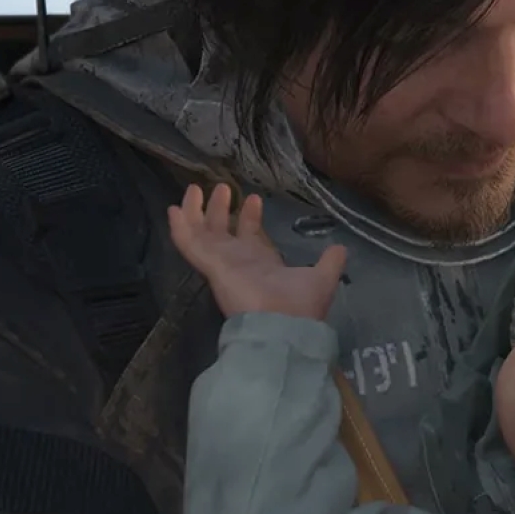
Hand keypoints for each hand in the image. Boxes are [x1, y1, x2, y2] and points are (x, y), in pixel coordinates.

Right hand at [168, 183, 346, 319]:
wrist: (281, 326)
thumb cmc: (299, 305)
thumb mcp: (322, 278)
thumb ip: (329, 262)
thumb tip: (341, 248)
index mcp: (262, 265)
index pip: (251, 237)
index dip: (250, 218)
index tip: (255, 199)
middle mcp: (239, 262)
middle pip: (223, 231)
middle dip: (221, 210)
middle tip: (222, 187)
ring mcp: (221, 263)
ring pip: (202, 233)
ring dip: (197, 211)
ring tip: (195, 188)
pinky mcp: (210, 264)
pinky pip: (189, 243)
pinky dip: (180, 226)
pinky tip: (173, 209)